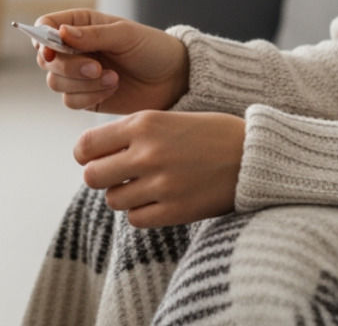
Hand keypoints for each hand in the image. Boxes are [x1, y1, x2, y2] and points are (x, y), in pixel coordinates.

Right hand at [31, 9, 188, 114]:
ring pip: (55, 82)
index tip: (52, 50)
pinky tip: (112, 88)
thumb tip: (61, 33)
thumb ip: (92, 35)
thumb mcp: (125, 35)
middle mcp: (74, 49)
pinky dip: (89, 96)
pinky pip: (70, 101)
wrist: (172, 80)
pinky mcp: (85, 97)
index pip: (45, 25)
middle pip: (46, 58)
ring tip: (113, 78)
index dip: (41, 37)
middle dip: (68, 66)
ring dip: (83, 83)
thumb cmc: (151, 49)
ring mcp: (78, 75)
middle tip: (96, 67)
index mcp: (80, 24)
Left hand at [75, 110, 245, 227]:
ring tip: (144, 187)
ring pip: (113, 200)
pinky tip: (158, 200)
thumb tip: (90, 154)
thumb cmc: (208, 134)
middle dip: (101, 178)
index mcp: (143, 124)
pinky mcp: (175, 211)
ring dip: (123, 196)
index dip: (85, 155)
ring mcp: (161, 184)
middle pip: (92, 177)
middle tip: (117, 176)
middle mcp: (147, 153)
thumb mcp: (165, 118)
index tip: (94, 158)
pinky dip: (142, 213)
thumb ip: (129, 133)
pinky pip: (136, 219)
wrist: (252, 155)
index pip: (86, 146)